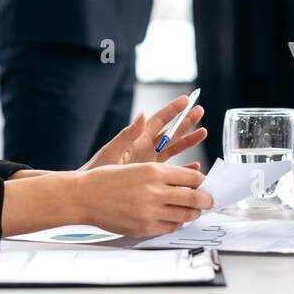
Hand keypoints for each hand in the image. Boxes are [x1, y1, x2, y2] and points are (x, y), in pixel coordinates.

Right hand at [74, 162, 213, 236]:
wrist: (84, 197)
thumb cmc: (107, 179)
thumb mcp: (138, 167)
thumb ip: (164, 174)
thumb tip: (188, 180)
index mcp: (154, 171)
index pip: (192, 179)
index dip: (203, 183)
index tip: (205, 184)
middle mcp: (155, 191)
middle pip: (194, 198)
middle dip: (206, 200)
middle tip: (209, 200)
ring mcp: (150, 212)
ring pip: (185, 215)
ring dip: (193, 214)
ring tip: (194, 211)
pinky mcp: (144, 228)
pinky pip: (170, 228)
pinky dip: (176, 224)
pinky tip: (175, 219)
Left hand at [81, 94, 206, 170]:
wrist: (90, 194)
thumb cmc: (98, 171)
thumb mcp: (112, 151)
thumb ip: (128, 134)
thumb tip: (141, 115)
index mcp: (137, 139)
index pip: (159, 120)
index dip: (173, 110)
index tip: (187, 99)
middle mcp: (146, 148)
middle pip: (170, 131)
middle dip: (185, 121)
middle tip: (200, 110)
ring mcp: (150, 162)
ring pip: (174, 148)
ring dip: (188, 140)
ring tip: (203, 132)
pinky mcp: (151, 176)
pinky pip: (172, 171)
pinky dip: (184, 169)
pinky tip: (194, 167)